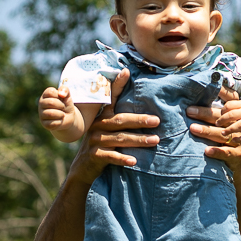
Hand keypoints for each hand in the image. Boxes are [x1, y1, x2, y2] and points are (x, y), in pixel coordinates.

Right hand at [39, 86, 76, 134]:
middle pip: (51, 102)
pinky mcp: (44, 124)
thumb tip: (61, 94)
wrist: (68, 118)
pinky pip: (52, 123)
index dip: (59, 95)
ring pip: (51, 114)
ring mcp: (41, 114)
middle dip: (61, 105)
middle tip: (63, 107)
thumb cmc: (66, 105)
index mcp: (45, 95)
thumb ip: (65, 89)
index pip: (50, 92)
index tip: (62, 98)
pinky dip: (60, 122)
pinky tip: (60, 121)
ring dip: (61, 114)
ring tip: (62, 114)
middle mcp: (41, 104)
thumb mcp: (67, 95)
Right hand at [70, 70, 158, 184]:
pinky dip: (123, 159)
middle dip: (140, 120)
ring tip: (155, 140)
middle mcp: (98, 126)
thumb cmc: (102, 146)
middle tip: (157, 121)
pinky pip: (111, 156)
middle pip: (121, 120)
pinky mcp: (95, 155)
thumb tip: (147, 114)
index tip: (126, 71)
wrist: (83, 168)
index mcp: (103, 117)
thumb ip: (120, 120)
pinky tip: (134, 161)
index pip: (111, 98)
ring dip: (138, 140)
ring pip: (120, 138)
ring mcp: (95, 140)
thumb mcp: (107, 130)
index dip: (117, 84)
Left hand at [186, 103, 240, 173]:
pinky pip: (228, 152)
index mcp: (229, 120)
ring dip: (207, 131)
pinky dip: (218, 151)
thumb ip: (209, 120)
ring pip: (222, 135)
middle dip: (204, 114)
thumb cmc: (223, 143)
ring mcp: (236, 141)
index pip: (218, 111)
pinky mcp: (238, 153)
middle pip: (219, 119)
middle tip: (189, 112)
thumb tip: (192, 111)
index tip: (190, 108)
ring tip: (193, 128)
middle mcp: (233, 128)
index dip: (205, 108)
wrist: (238, 163)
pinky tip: (207, 150)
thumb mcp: (219, 130)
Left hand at [216, 98, 240, 143]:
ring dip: (229, 130)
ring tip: (223, 132)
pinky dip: (239, 139)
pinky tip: (234, 140)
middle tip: (217, 123)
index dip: (223, 110)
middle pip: (232, 114)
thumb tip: (219, 110)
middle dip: (223, 119)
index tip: (221, 114)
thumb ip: (233, 105)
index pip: (230, 105)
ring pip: (238, 125)